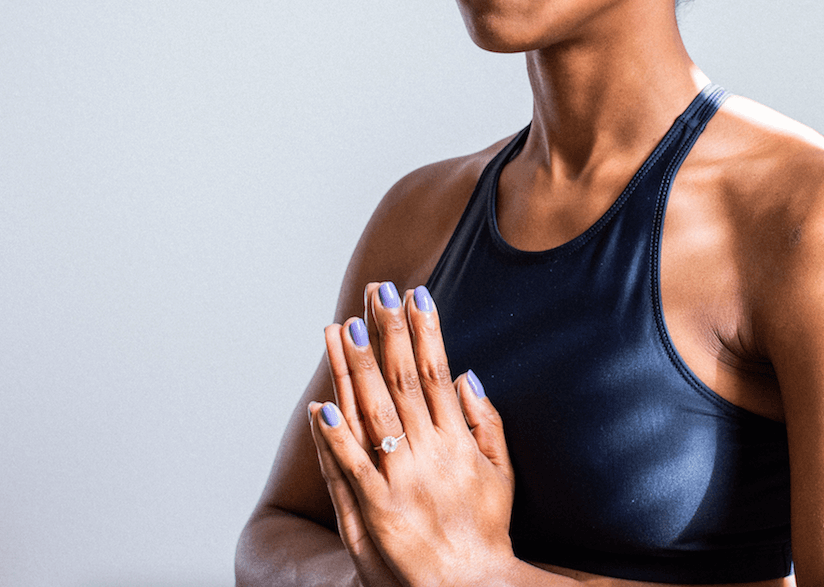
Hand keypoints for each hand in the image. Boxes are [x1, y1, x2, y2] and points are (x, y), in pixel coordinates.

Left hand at [310, 282, 515, 586]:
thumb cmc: (486, 532)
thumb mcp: (502, 474)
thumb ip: (487, 424)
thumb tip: (467, 376)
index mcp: (459, 441)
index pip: (436, 372)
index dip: (425, 330)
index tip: (414, 293)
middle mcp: (431, 454)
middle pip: (403, 382)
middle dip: (389, 332)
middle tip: (376, 291)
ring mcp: (403, 482)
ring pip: (374, 415)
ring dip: (357, 369)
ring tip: (343, 328)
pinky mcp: (378, 513)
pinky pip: (352, 470)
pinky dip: (336, 439)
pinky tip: (321, 406)